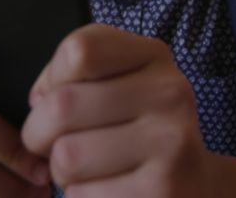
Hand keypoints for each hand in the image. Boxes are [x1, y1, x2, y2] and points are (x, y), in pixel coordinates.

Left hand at [22, 24, 215, 196]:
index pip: (78, 51)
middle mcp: (170, 93)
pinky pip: (83, 196)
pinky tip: (108, 192)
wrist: (196, 186)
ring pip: (67, 157)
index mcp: (155, 57)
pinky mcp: (162, 191)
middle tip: (55, 147)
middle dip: (40, 135)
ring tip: (88, 171)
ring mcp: (171, 143)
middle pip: (62, 106)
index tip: (62, 98)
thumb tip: (40, 101)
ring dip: (62, 173)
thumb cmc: (140, 132)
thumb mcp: (120, 84)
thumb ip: (74, 76)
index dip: (52, 80)